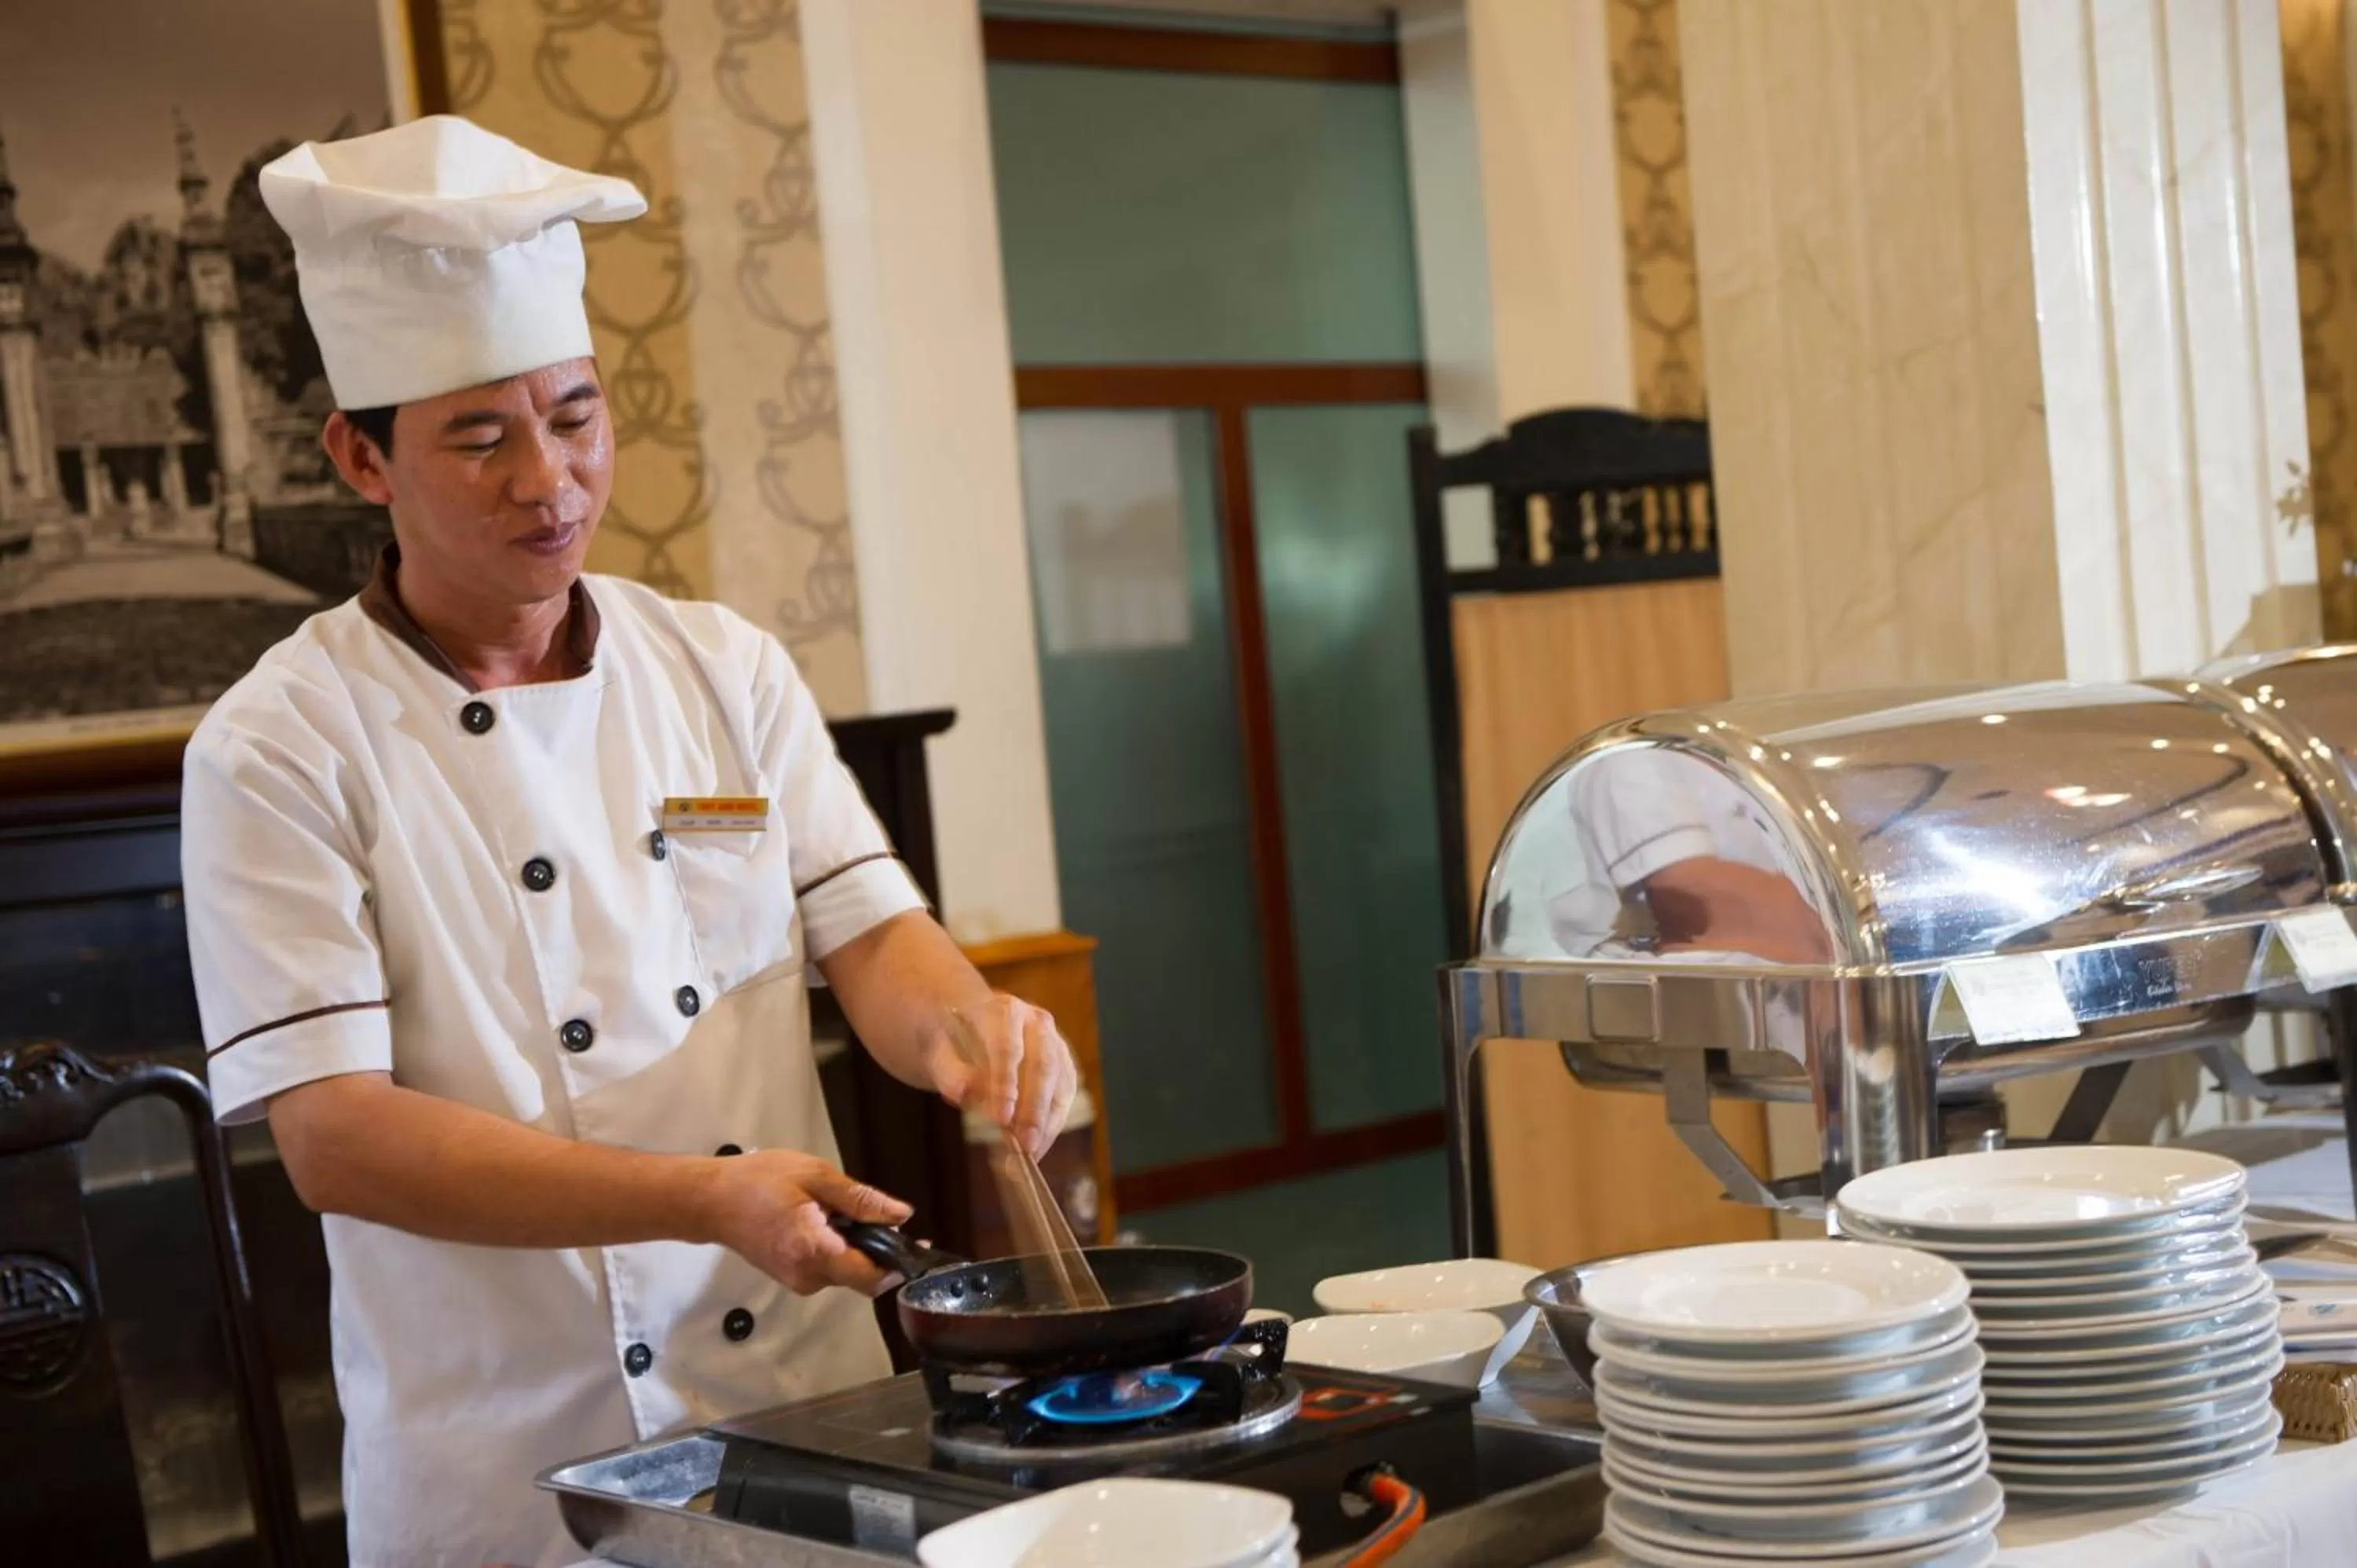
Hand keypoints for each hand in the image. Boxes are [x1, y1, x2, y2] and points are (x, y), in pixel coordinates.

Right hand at [699, 1149, 911, 1296]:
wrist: (710, 1200)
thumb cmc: (760, 1181)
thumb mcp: (816, 1176)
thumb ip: (861, 1200)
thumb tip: (904, 1216)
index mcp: (816, 1252)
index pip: (872, 1276)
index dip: (899, 1263)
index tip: (919, 1243)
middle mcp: (808, 1277)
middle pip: (862, 1277)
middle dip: (880, 1252)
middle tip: (885, 1217)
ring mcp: (797, 1282)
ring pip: (846, 1273)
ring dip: (858, 1249)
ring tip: (848, 1212)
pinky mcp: (790, 1278)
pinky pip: (828, 1270)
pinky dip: (839, 1251)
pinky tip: (830, 1222)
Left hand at [927, 994, 1077, 1160]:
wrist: (972, 1026)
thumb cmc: (954, 1043)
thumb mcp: (939, 1053)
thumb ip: (949, 1072)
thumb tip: (963, 1094)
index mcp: (1002, 1010)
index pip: (1007, 1048)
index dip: (1006, 1084)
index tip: (1001, 1119)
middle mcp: (1035, 1021)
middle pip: (1042, 1065)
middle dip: (1035, 1109)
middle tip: (1024, 1145)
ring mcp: (1054, 1040)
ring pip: (1061, 1081)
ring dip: (1048, 1121)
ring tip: (1032, 1152)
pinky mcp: (1064, 1062)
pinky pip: (1066, 1094)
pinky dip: (1054, 1122)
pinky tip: (1040, 1145)